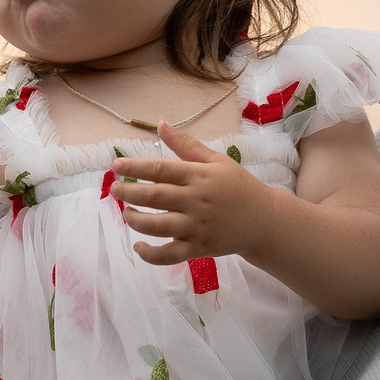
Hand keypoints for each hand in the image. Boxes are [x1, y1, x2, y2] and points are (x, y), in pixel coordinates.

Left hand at [112, 123, 279, 266]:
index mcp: (198, 176)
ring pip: (157, 226)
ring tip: (127, 214)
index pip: (160, 169)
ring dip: (136, 221)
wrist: (264, 220)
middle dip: (128, 193)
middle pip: (154, 197)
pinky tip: (138, 247)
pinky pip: (170, 255)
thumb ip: (186, 145)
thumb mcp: (215, 160)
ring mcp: (197, 226)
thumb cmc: (237, 186)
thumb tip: (160, 124)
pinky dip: (151, 255)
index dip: (134, 167)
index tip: (115, 166)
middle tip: (115, 190)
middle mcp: (196, 200)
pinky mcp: (199, 248)